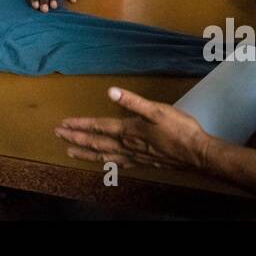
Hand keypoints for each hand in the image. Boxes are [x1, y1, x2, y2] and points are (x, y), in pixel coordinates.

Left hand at [55, 86, 212, 170]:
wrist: (196, 153)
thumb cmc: (179, 129)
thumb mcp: (156, 110)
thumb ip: (133, 101)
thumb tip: (111, 91)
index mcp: (128, 131)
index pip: (98, 127)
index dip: (80, 125)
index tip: (63, 124)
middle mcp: (127, 146)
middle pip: (96, 143)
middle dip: (75, 138)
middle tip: (58, 136)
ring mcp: (135, 156)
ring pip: (104, 156)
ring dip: (85, 153)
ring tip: (70, 152)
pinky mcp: (144, 162)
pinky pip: (119, 163)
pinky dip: (107, 162)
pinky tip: (106, 163)